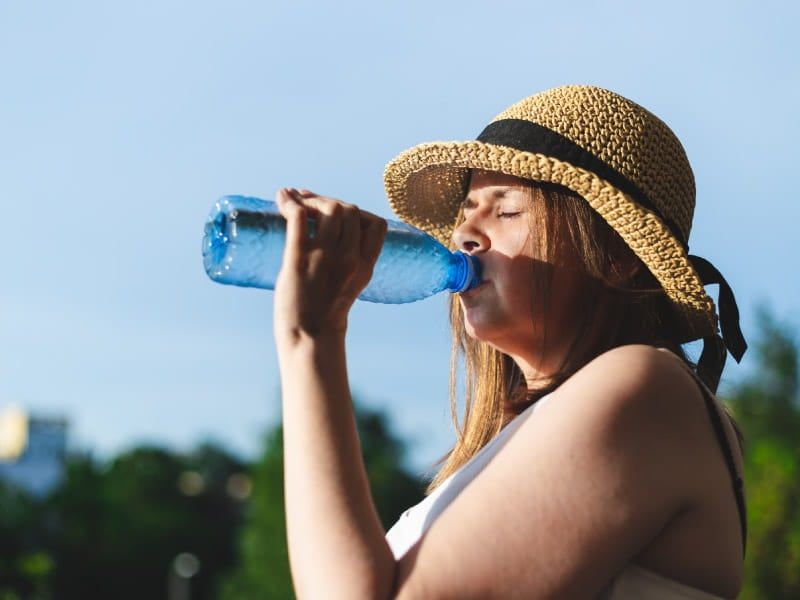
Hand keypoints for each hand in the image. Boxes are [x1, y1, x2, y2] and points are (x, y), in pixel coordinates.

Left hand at [273, 187, 387, 343]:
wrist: (309, 337)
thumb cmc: (323, 313)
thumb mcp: (348, 284)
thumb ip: (346, 260)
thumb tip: (324, 233)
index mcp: (366, 266)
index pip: (376, 224)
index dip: (358, 211)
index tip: (337, 211)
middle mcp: (350, 258)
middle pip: (349, 210)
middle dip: (328, 200)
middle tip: (306, 201)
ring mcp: (325, 257)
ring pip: (328, 208)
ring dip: (311, 199)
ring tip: (293, 201)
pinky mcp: (299, 258)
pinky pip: (299, 218)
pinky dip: (291, 203)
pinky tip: (283, 199)